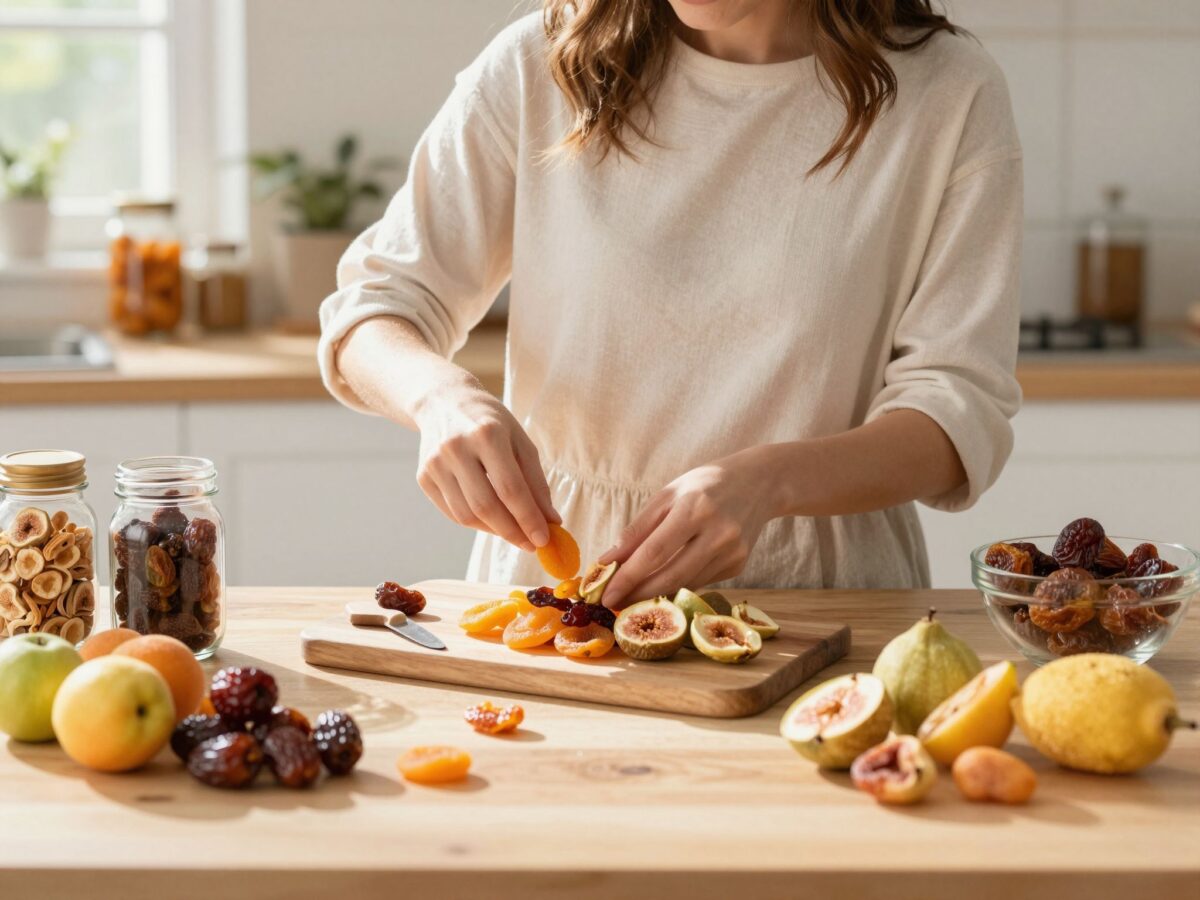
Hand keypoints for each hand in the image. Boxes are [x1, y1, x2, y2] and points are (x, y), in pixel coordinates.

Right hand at [413, 383, 558, 550]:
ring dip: (495, 531)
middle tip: (531, 544)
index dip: (528, 519)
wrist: (443, 402)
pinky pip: (453, 512)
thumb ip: (536, 481)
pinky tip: (492, 521)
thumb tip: (551, 521)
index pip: (510, 488)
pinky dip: (476, 523)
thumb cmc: (490, 422)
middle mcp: (456, 448)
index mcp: (486, 434)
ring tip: (514, 531)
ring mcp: (435, 464)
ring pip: (467, 515)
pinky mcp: (423, 477)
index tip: (544, 539)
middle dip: (512, 532)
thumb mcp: (520, 441)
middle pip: (486, 506)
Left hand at [599, 449, 782, 608]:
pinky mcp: (739, 565)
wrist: (760, 483)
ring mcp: (733, 552)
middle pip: (671, 576)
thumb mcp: (668, 495)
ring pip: (685, 584)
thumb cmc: (704, 485)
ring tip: (630, 595)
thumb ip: (638, 529)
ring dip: (655, 593)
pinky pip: (700, 581)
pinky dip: (678, 583)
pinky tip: (663, 580)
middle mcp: (718, 533)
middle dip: (638, 594)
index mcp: (695, 508)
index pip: (655, 552)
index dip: (628, 577)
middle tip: (613, 603)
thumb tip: (608, 560)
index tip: (605, 594)